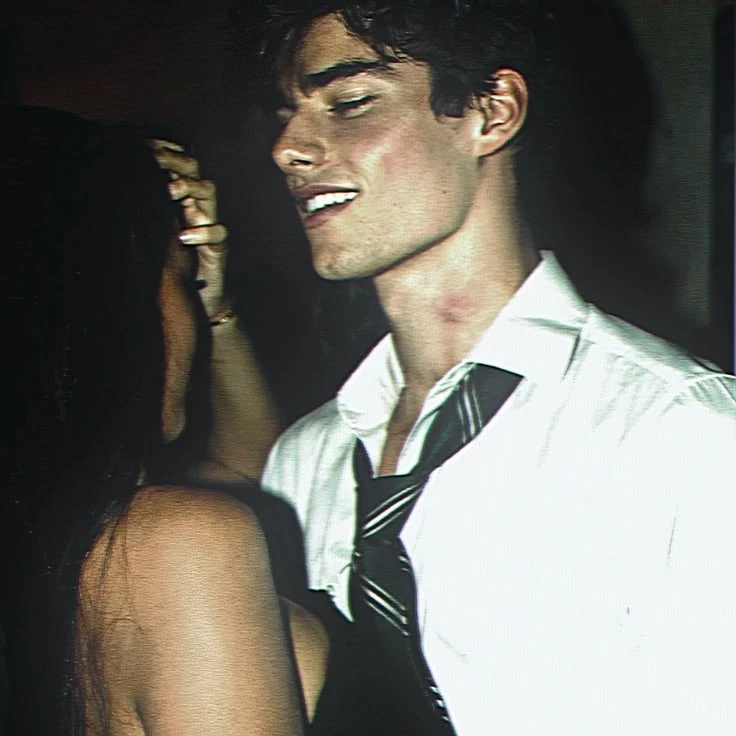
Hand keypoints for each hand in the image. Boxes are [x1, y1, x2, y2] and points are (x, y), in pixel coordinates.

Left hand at [148, 138, 229, 321]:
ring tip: (171, 191)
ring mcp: (210, 224)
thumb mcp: (152, 232)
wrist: (200, 297)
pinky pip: (219, 234)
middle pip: (194, 169)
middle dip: (176, 160)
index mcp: (181, 198)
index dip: (164, 150)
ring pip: (209, 193)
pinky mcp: (220, 248)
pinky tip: (184, 236)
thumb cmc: (172, 263)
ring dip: (190, 187)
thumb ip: (140, 212)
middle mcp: (197, 205)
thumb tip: (104, 192)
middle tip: (156, 158)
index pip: (176, 163)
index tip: (143, 143)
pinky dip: (202, 233)